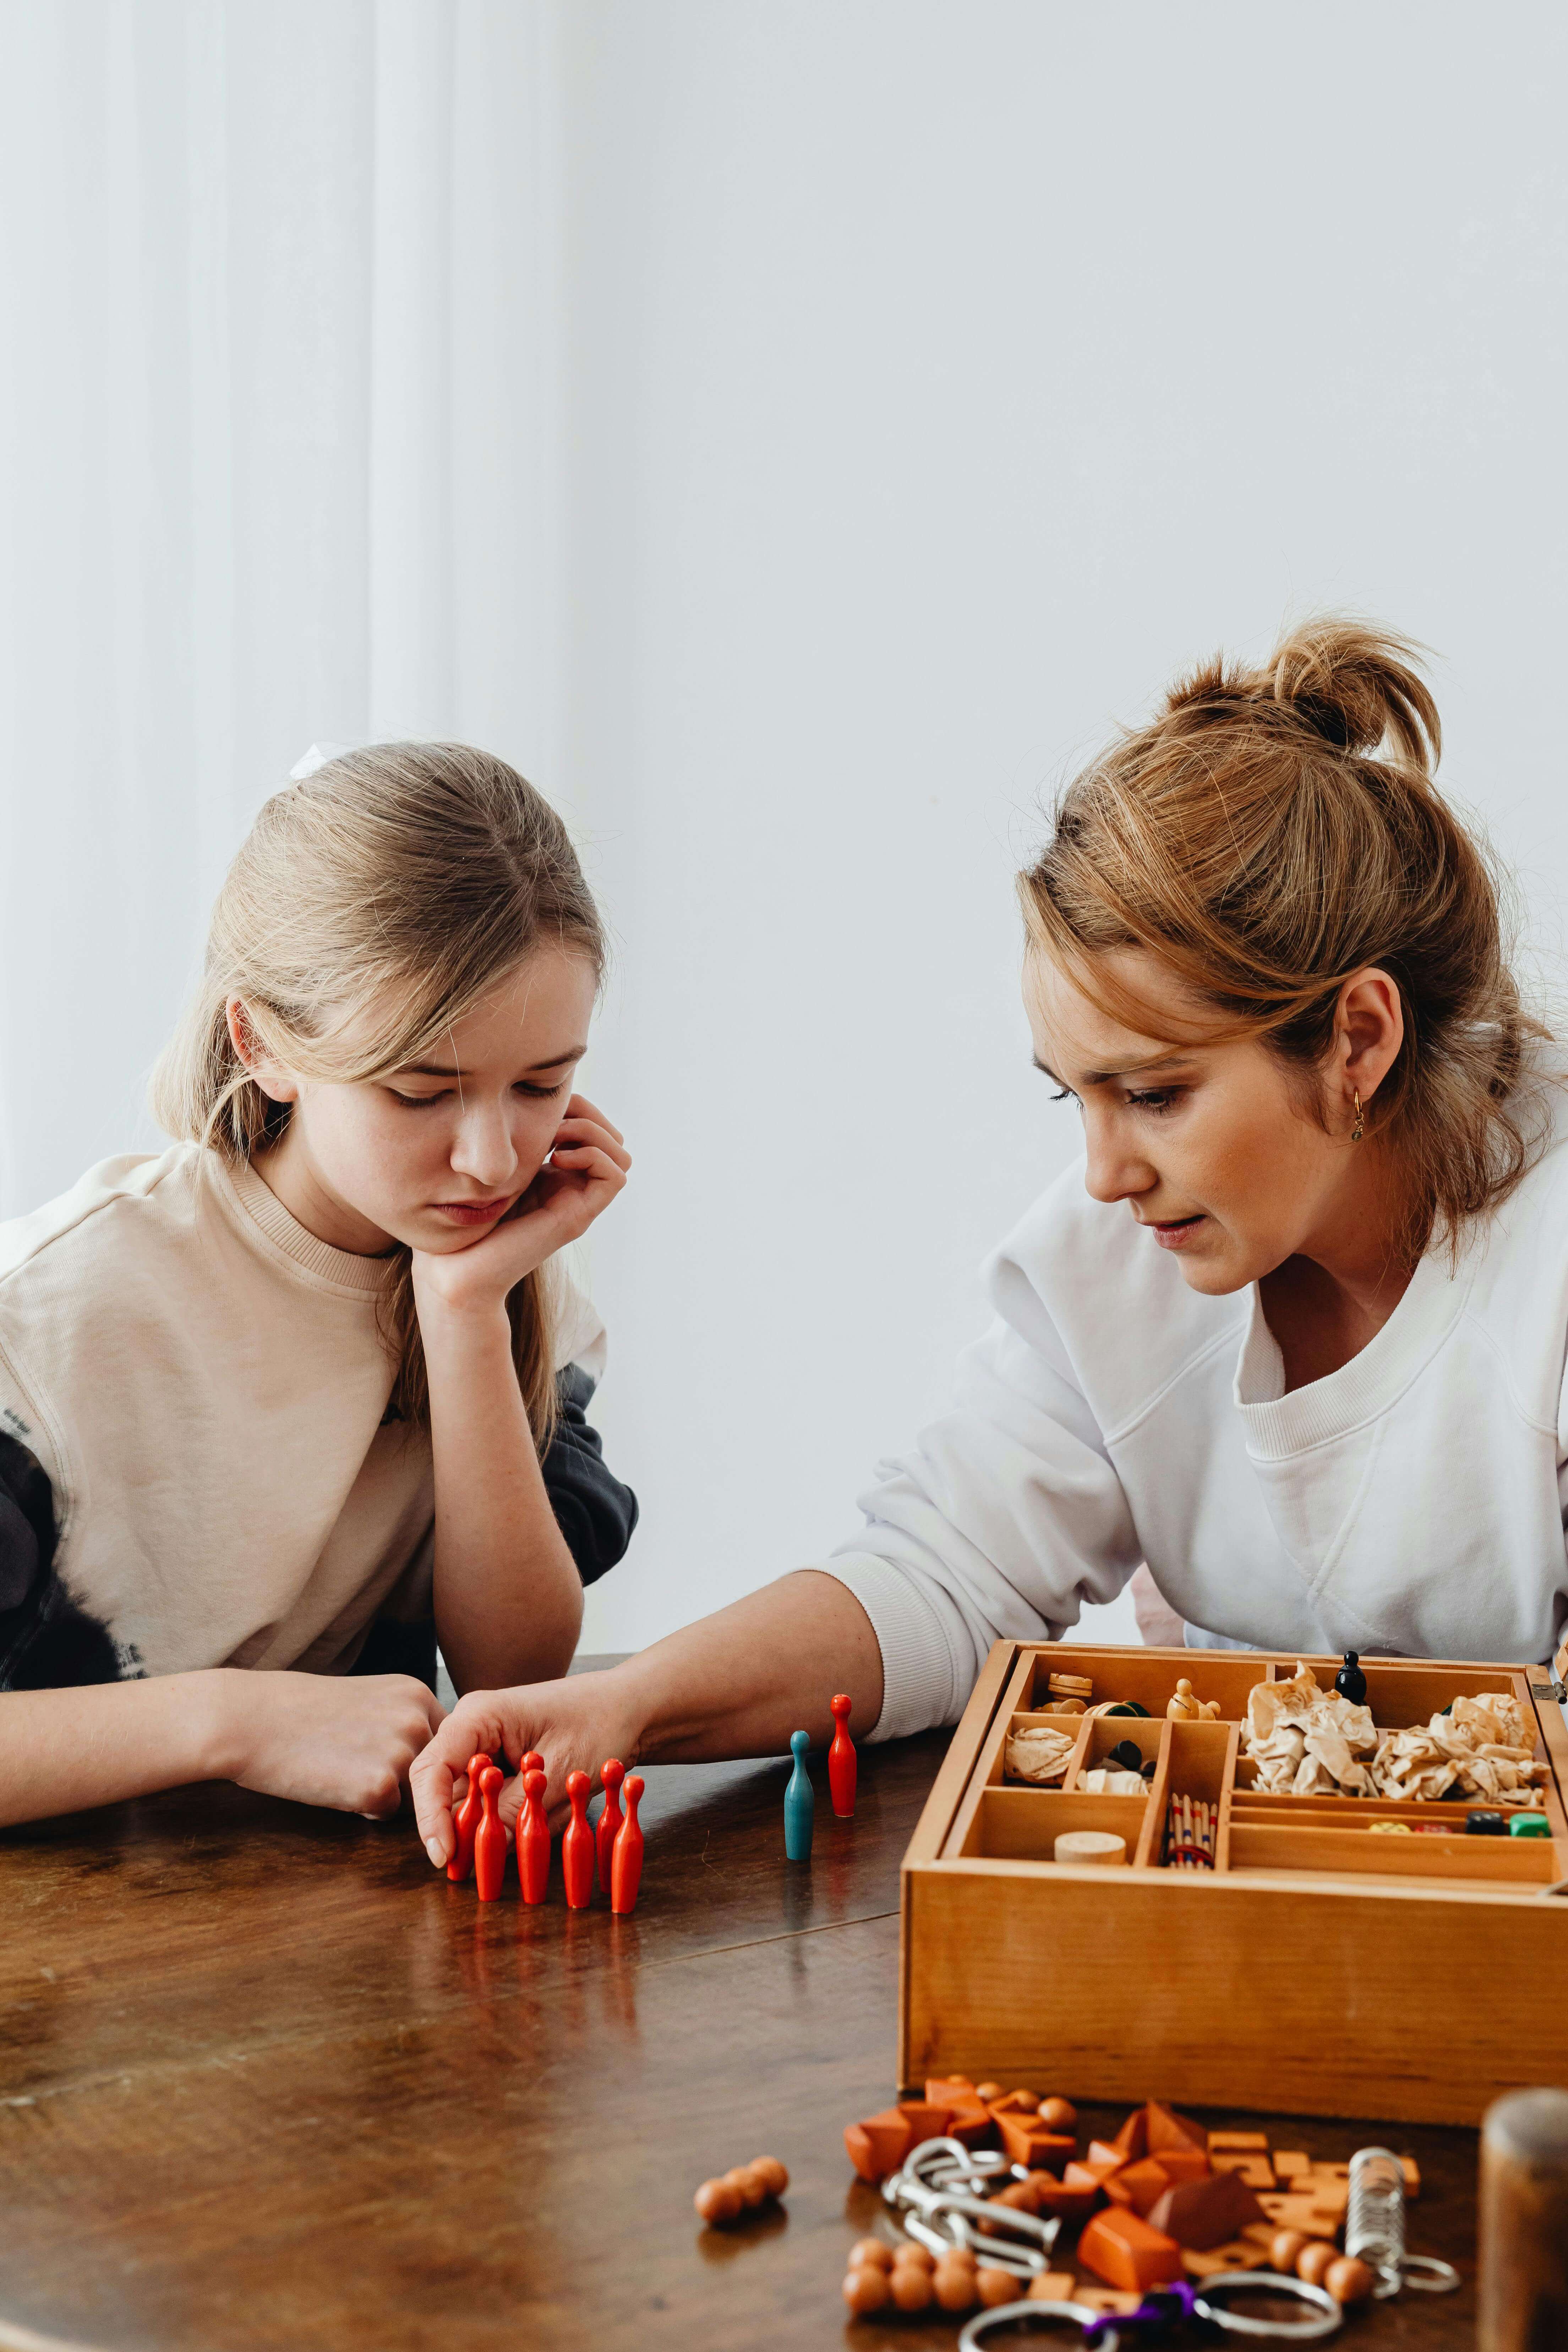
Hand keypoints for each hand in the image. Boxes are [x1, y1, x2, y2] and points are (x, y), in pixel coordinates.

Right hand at [218, 1671, 445, 1817]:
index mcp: (416, 1693)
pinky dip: (362, 1809)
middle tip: (354, 1763)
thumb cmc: (299, 1712)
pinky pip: (386, 1814)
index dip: (420, 1759)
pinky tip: (333, 1783)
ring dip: (384, 1793)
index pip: (443, 1741)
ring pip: (414, 1796)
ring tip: (341, 1768)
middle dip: (404, 1778)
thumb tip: (431, 1761)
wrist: (250, 1720)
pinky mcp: (380, 1786)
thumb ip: (401, 1722)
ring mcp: (402, 1751)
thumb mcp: (368, 1700)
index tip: (385, 1758)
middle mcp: (417, 1719)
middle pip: (433, 1772)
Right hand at [409, 1667, 645, 1860]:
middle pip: (447, 1793)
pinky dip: (524, 1817)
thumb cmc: (601, 1723)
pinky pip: (498, 1806)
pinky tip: (560, 1802)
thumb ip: (515, 1809)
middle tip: (509, 1845)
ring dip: (511, 1821)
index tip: (445, 1857)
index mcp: (478, 1716)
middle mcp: (474, 1732)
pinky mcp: (504, 1768)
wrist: (633, 1709)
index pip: (432, 1771)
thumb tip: (482, 1847)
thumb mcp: (561, 1770)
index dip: (431, 1818)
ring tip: (560, 1803)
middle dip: (475, 1826)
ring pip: (476, 1806)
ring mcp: (488, 1750)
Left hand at [411, 1096, 629, 1319]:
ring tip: (555, 1138)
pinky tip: (555, 1158)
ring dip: (592, 1132)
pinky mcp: (577, 1218)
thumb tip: (524, 1103)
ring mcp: (577, 1203)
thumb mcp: (491, 1167)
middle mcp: (571, 1188)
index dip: (574, 1106)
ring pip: (620, 1153)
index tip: (538, 1107)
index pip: (590, 1125)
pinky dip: (593, 1156)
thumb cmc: (461, 1219)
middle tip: (552, 1120)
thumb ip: (511, 1142)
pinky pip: (615, 1176)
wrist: (453, 1269)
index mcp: (553, 1174)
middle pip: (612, 1136)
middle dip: (587, 1114)